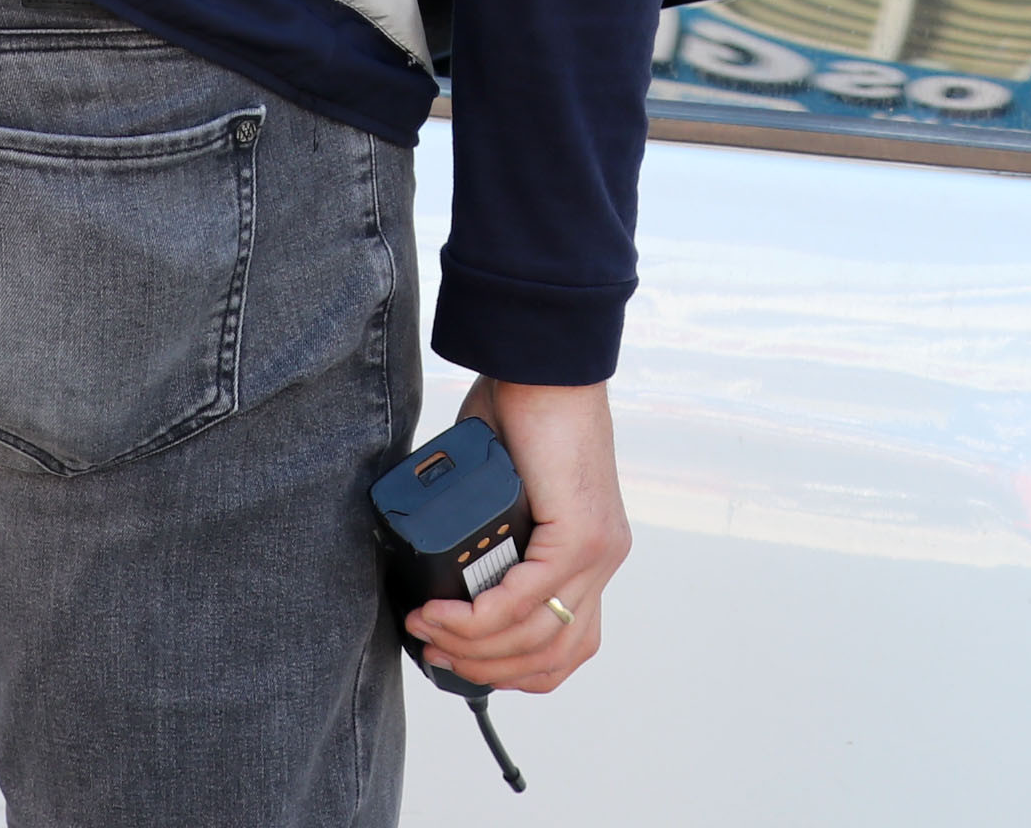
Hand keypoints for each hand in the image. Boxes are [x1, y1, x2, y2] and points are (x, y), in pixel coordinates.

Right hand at [404, 379, 629, 694]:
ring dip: (473, 648)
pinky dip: (477, 617)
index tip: (456, 657)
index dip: (509, 669)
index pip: (564, 647)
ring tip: (427, 629)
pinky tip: (441, 613)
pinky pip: (524, 600)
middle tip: (432, 650)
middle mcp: (603, 559)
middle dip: (484, 668)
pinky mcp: (581, 535)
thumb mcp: (504, 492)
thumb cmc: (521, 409)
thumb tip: (439, 570)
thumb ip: (488, 532)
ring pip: (537, 639)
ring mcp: (598, 551)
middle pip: (552, 656)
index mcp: (589, 553)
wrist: (543, 360)